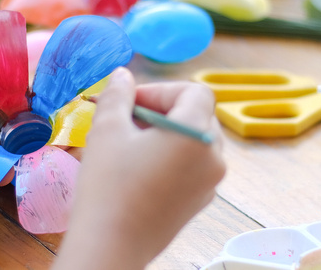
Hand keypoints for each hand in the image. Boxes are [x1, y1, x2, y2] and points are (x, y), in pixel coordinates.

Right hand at [53, 67, 225, 269]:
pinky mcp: (199, 202)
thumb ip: (119, 95)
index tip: (130, 99)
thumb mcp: (107, 130)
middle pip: (198, 115)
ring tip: (131, 142)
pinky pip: (193, 166)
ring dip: (168, 132)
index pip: (195, 92)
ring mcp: (210, 183)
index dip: (162, 89)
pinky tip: (140, 168)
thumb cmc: (109, 187)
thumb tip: (123, 76)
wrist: (111, 245)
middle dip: (163, 109)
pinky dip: (172, 157)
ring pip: (196, 141)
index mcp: (197, 135)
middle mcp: (214, 158)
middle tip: (127, 117)